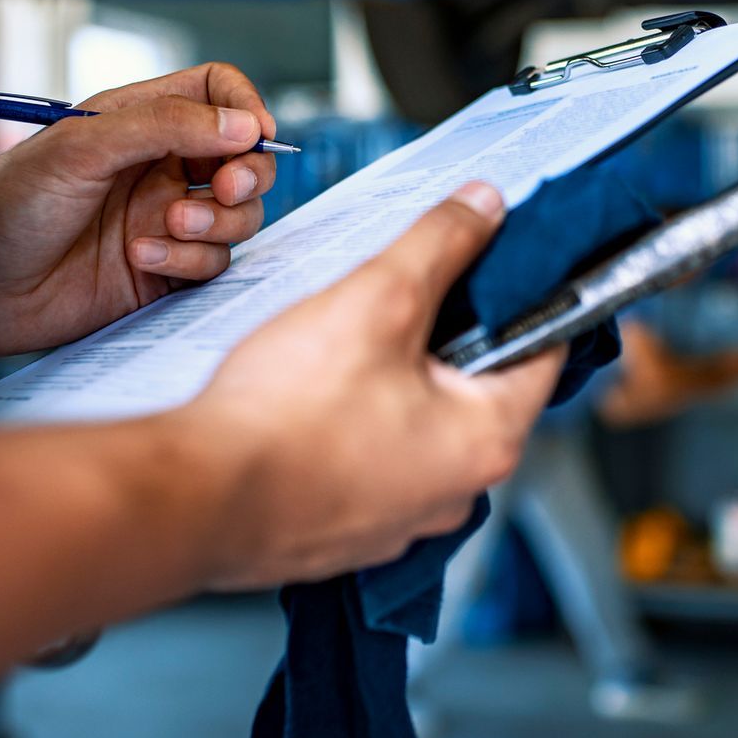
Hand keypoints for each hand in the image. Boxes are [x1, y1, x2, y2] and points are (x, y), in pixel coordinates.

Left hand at [0, 64, 278, 369]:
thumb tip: (244, 124)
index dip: (245, 107)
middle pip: (244, 157)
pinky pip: (213, 263)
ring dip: (217, 221)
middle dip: (249, 173)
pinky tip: (138, 258)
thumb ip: (166, 126)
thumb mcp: (81, 147)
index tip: (255, 134)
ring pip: (238, 215)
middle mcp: (159, 167)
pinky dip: (189, 260)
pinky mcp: (164, 271)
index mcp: (139, 120)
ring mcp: (164, 220)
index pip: (216, 93)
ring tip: (169, 228)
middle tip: (227, 188)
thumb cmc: (4, 206)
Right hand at [163, 182, 564, 588]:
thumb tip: (486, 207)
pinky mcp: (349, 531)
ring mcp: (402, 520)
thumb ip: (440, 245)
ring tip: (346, 343)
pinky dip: (353, 426)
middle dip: (445, 332)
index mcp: (487, 441)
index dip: (526, 292)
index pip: (543, 350)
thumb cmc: (285, 413)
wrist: (194, 498)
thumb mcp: (375, 299)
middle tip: (402, 290)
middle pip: (478, 386)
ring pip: (419, 424)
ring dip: (393, 380)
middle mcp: (457, 493)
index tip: (502, 257)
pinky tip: (313, 396)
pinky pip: (371, 461)